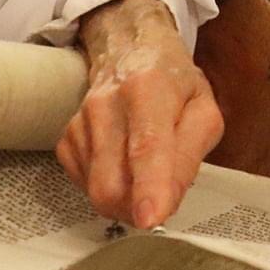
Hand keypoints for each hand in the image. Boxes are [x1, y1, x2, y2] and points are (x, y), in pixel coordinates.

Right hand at [59, 0, 223, 227]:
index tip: (150, 218)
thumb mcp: (203, 110)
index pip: (147, 146)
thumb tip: (167, 203)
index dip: (149, 186)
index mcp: (149, 89)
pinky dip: (109, 184)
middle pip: (112, 183)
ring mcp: (80, 121)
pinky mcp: (66, 139)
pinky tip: (122, 160)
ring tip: (144, 169)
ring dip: (125, 197)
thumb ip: (190, 155)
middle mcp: (106, 103)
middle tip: (161, 195)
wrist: (130, 50)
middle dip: (138, 206)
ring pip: (96, 191)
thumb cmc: (173, 83)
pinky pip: (85, 185)